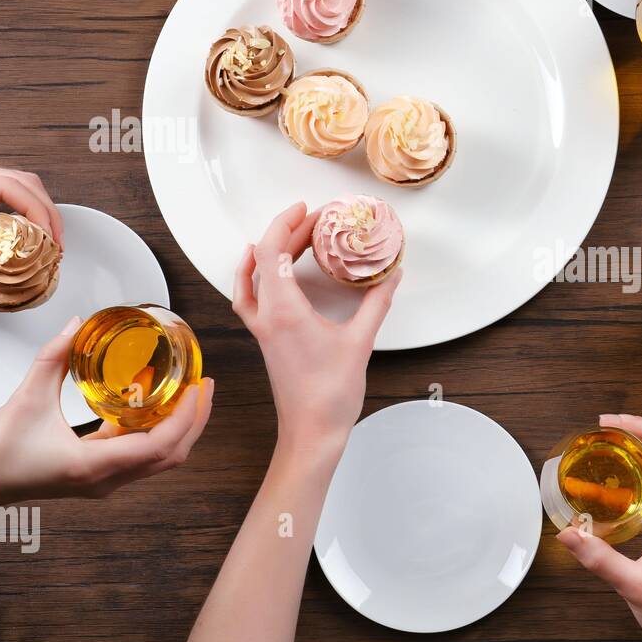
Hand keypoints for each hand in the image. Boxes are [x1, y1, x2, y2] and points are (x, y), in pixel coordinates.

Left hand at [0, 157, 63, 311]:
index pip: (14, 188)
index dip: (39, 212)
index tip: (50, 239)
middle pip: (26, 183)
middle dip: (49, 214)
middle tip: (57, 247)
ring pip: (23, 183)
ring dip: (42, 209)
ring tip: (50, 241)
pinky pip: (11, 189)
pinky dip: (28, 208)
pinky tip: (31, 231)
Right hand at [0, 317, 213, 505]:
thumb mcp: (25, 398)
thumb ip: (53, 358)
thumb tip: (76, 325)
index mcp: (93, 467)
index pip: (160, 446)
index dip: (186, 416)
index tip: (197, 387)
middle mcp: (105, 480)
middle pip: (171, 455)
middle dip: (196, 420)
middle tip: (205, 384)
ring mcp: (103, 482)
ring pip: (159, 458)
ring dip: (179, 426)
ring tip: (188, 391)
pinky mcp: (97, 476)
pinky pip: (139, 455)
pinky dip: (154, 430)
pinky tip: (151, 403)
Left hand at [233, 203, 400, 445]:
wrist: (311, 431)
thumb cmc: (330, 393)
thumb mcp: (360, 342)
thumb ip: (376, 304)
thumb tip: (392, 276)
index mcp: (284, 310)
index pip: (272, 252)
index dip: (286, 224)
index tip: (307, 210)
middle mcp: (266, 316)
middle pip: (262, 259)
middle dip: (285, 233)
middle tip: (312, 220)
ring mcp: (263, 329)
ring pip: (250, 278)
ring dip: (266, 252)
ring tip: (288, 237)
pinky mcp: (267, 340)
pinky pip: (250, 299)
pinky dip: (256, 278)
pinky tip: (270, 275)